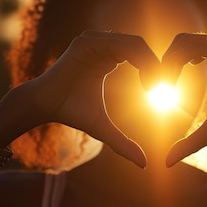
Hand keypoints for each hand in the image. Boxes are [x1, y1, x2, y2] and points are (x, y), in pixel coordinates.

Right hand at [27, 30, 159, 167]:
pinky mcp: (85, 43)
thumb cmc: (72, 113)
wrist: (45, 106)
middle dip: (155, 65)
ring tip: (153, 86)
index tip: (160, 92)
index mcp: (108, 57)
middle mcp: (102, 45)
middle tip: (162, 88)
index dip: (154, 69)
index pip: (139, 53)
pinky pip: (117, 43)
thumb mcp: (104, 128)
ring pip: (132, 42)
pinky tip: (142, 80)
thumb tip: (143, 165)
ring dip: (148, 62)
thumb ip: (123, 143)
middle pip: (139, 45)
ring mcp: (93, 41)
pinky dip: (135, 57)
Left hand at [162, 33, 206, 165]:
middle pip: (181, 40)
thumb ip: (188, 143)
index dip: (166, 64)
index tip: (157, 87)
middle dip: (165, 61)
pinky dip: (183, 58)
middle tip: (156, 85)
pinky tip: (180, 77)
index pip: (182, 48)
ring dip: (170, 61)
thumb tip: (167, 163)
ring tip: (165, 84)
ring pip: (186, 41)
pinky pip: (200, 46)